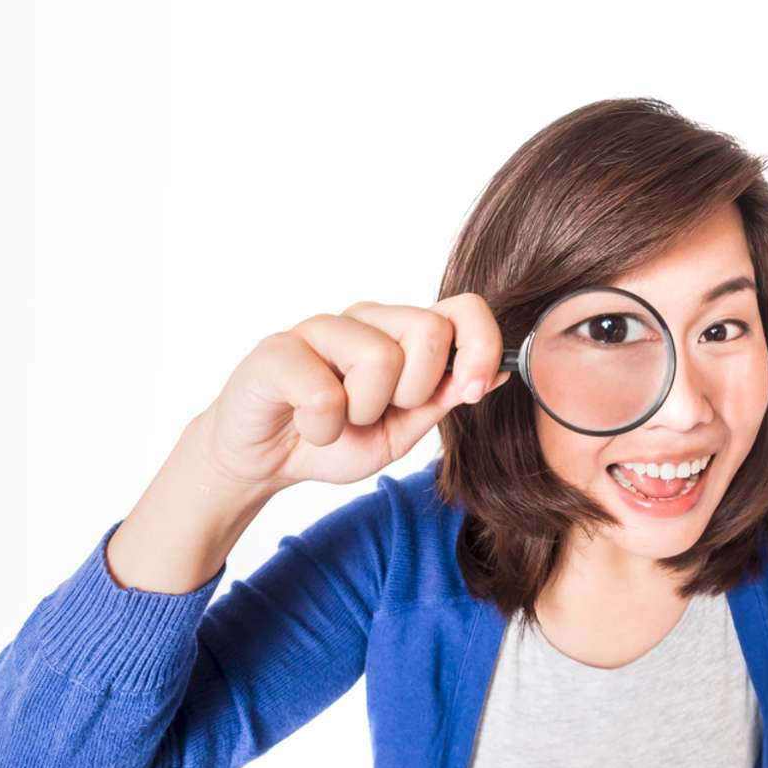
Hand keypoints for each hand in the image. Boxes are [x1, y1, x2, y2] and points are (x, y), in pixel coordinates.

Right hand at [191, 293, 511, 494]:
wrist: (264, 459)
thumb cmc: (335, 438)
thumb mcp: (402, 429)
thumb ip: (444, 397)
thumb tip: (503, 371)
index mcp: (403, 332)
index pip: (463, 308)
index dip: (482, 346)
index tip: (476, 390)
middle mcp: (366, 318)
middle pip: (429, 331)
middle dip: (413, 391)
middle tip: (377, 412)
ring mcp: (320, 327)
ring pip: (380, 360)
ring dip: (362, 414)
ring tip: (338, 419)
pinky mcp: (277, 350)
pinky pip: (325, 394)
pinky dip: (321, 429)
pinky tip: (304, 425)